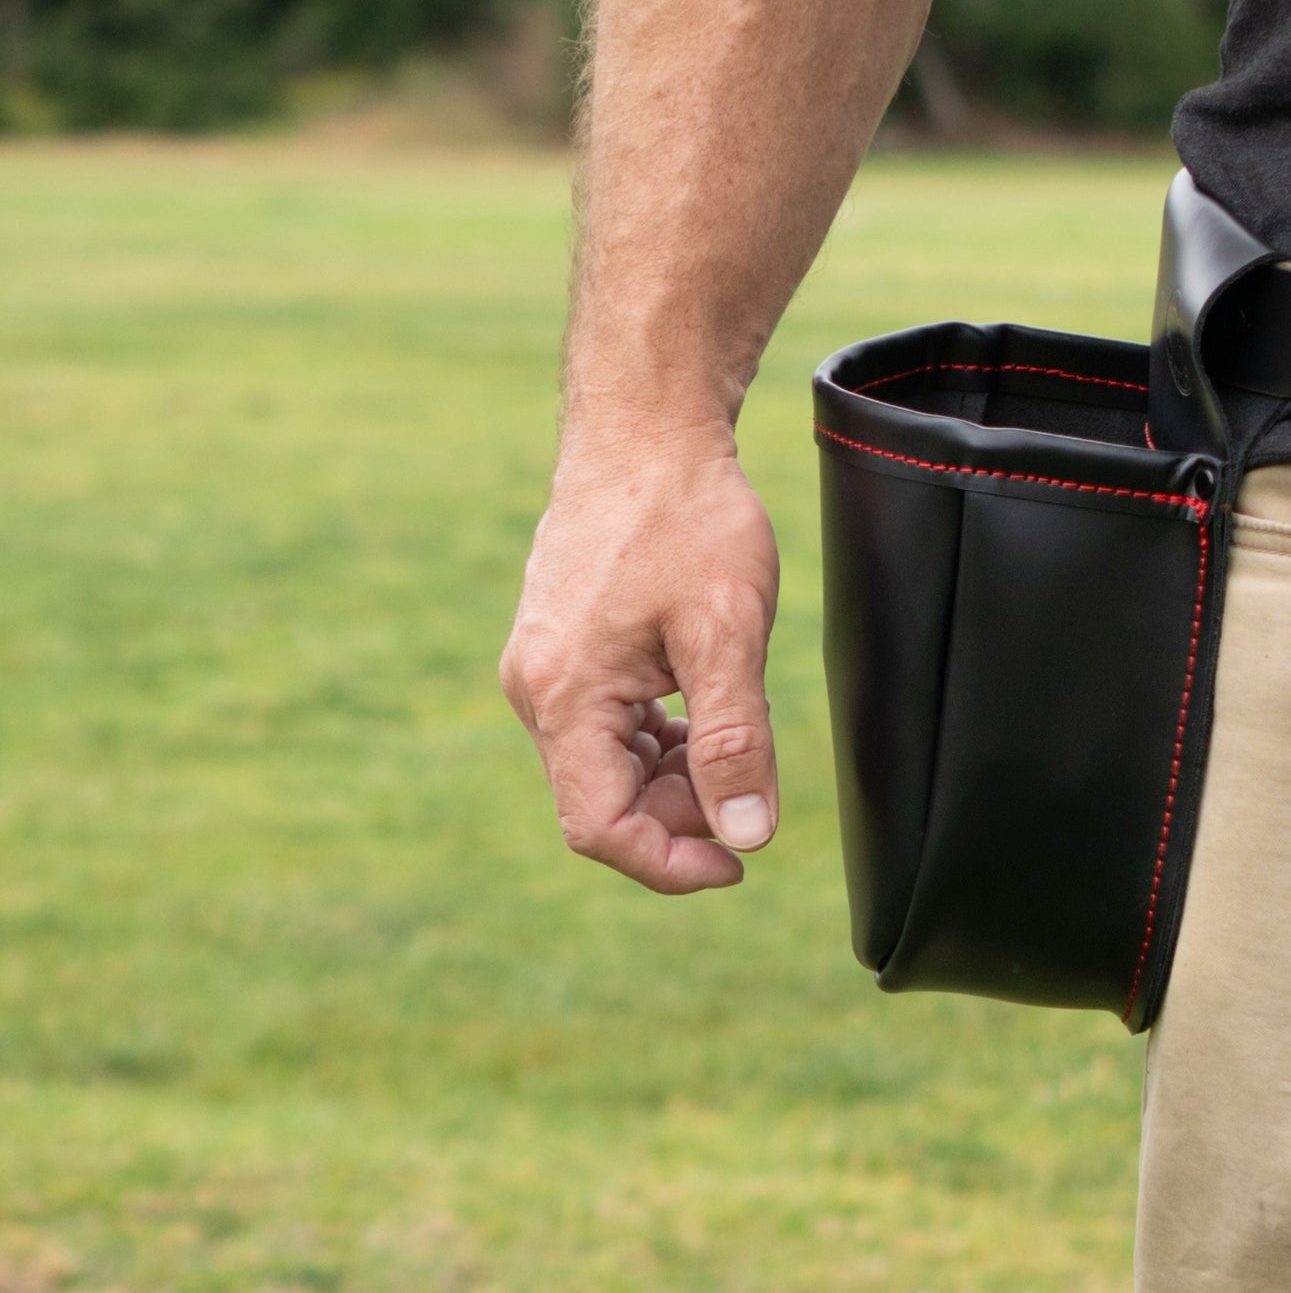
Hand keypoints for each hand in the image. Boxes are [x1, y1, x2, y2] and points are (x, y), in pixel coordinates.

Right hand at [500, 427, 780, 894]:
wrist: (644, 430)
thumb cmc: (686, 517)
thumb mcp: (726, 631)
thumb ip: (734, 741)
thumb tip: (748, 834)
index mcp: (562, 695)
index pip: (599, 827)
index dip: (670, 862)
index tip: (740, 858)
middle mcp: (536, 691)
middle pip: (602, 802)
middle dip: (680, 813)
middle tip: (751, 780)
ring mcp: (544, 669)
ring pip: (606, 767)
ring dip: (672, 776)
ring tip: (735, 734)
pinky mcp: (564, 651)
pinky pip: (604, 727)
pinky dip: (657, 739)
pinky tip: (704, 710)